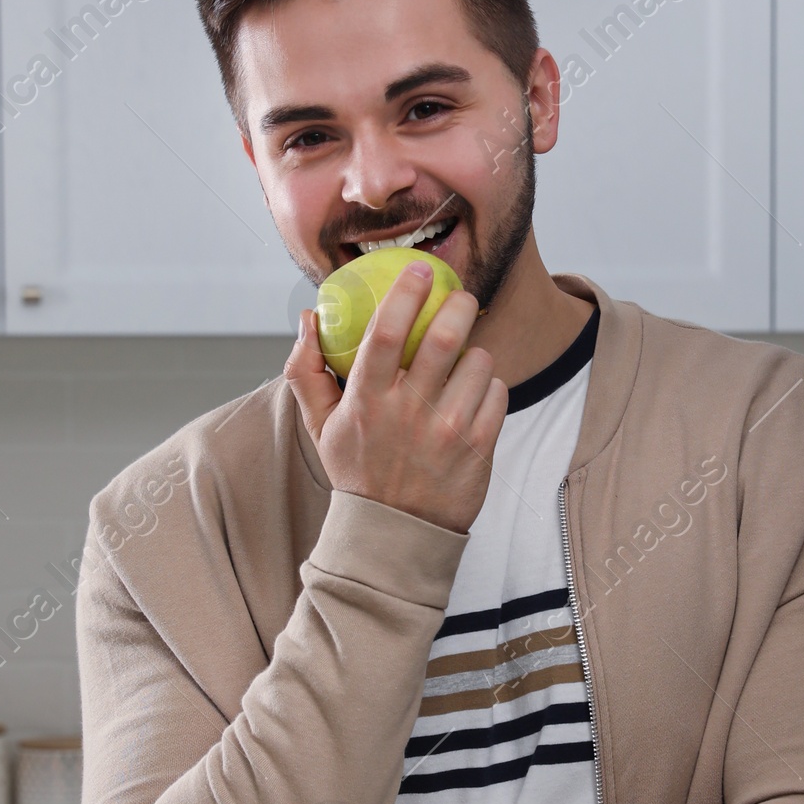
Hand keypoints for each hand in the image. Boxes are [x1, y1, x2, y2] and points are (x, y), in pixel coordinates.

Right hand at [285, 263, 506, 534]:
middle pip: (444, 338)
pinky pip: (497, 393)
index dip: (405, 293)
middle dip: (458, 305)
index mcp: (367, 401)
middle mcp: (408, 413)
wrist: (394, 533)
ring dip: (474, 353)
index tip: (418, 270)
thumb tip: (309, 318)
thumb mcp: (321, 426)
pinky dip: (489, 387)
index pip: (386, 332)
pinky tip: (472, 397)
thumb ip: (306, 371)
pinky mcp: (479, 448)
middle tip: (459, 298)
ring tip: (461, 365)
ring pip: (478, 362)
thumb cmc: (358, 471)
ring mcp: (447, 432)